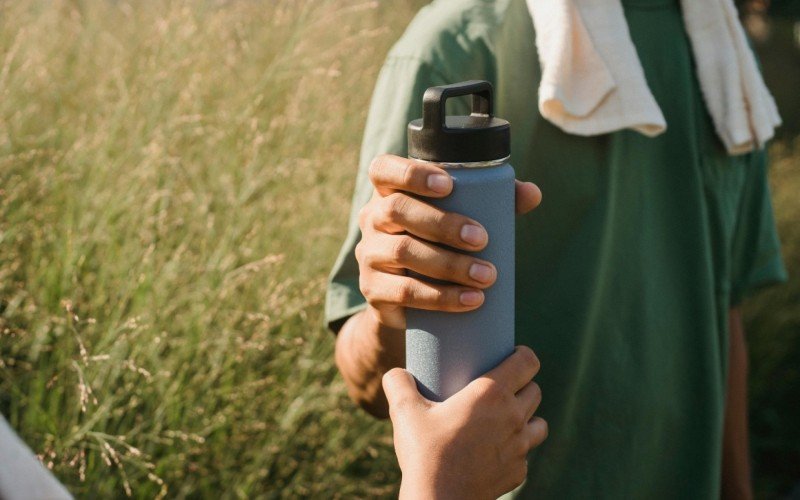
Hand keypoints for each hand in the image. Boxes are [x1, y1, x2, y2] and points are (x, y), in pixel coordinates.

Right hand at [356, 154, 541, 329]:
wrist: (409, 302)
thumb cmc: (440, 245)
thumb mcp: (461, 219)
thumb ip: (495, 201)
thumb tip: (532, 194)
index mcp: (389, 192)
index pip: (384, 169)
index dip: (411, 173)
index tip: (448, 185)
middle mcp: (372, 218)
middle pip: (397, 210)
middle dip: (443, 223)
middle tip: (482, 239)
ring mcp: (369, 255)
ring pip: (402, 251)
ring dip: (449, 264)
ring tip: (487, 276)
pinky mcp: (373, 290)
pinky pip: (404, 291)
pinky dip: (441, 297)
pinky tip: (470, 300)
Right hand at [383, 346, 547, 499]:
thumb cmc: (424, 453)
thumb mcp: (404, 411)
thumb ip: (398, 383)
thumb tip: (396, 373)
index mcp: (492, 393)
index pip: (528, 362)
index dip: (523, 355)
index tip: (510, 355)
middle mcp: (513, 417)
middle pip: (535, 391)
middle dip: (523, 386)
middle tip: (501, 388)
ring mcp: (520, 447)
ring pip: (540, 423)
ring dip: (528, 418)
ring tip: (507, 419)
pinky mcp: (518, 471)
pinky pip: (526, 454)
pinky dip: (516, 450)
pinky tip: (496, 451)